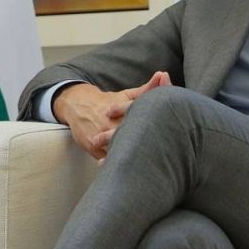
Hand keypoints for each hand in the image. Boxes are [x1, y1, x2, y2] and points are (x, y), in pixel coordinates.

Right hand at [52, 71, 171, 160]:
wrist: (77, 104)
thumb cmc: (108, 101)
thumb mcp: (126, 95)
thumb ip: (148, 88)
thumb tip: (163, 75)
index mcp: (123, 111)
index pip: (142, 121)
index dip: (157, 127)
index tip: (171, 136)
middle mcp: (111, 123)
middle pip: (131, 138)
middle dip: (146, 147)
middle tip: (164, 159)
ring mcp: (100, 136)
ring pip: (118, 151)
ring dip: (132, 158)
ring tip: (148, 168)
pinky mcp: (92, 147)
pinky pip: (106, 160)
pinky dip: (116, 165)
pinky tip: (131, 173)